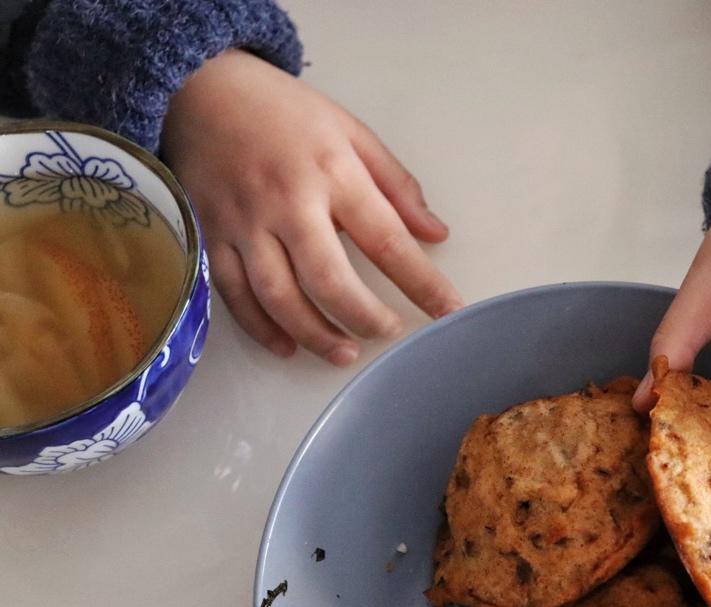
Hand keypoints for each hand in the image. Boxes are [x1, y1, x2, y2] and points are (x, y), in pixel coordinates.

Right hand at [160, 50, 461, 364]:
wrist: (201, 87)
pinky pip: (233, 294)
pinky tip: (287, 346)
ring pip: (278, 295)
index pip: (387, 240)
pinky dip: (261, 327)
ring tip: (344, 353)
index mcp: (333, 173)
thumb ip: (396, 185)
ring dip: (314, 333)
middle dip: (364, 317)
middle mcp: (288, 202)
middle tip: (388, 334)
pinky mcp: (209, 234)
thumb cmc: (285, 112)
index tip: (448, 310)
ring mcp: (244, 222)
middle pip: (329, 279)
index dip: (422, 282)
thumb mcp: (351, 132)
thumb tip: (436, 234)